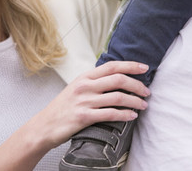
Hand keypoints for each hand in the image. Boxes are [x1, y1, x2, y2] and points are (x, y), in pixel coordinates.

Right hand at [28, 61, 150, 149]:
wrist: (44, 126)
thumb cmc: (62, 108)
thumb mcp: (76, 88)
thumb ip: (93, 81)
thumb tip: (116, 77)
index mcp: (85, 77)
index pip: (112, 66)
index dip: (131, 65)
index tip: (145, 68)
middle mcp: (85, 86)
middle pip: (118, 79)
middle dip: (137, 85)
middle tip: (147, 91)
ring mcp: (85, 101)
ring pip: (118, 97)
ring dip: (135, 101)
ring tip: (143, 105)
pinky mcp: (84, 117)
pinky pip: (110, 114)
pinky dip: (125, 115)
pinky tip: (132, 116)